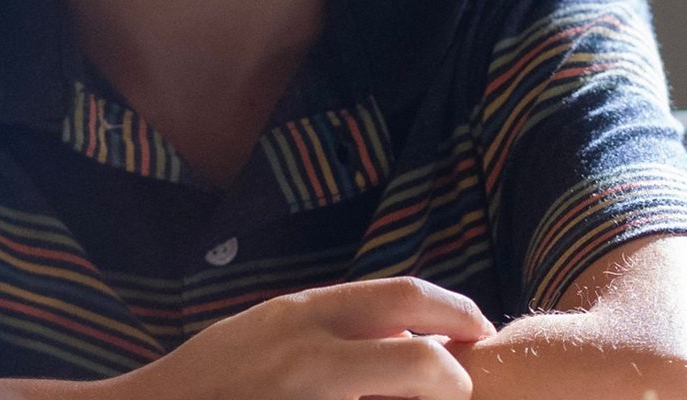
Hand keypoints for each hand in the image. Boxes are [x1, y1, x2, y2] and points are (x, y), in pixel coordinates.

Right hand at [96, 276, 497, 399]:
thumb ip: (329, 330)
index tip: (478, 328)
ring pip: (403, 396)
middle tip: (464, 386)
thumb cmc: (208, 384)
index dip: (455, 310)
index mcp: (301, 315)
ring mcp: (307, 399)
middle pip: (422, 359)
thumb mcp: (267, 334)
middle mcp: (308, 356)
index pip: (402, 297)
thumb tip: (403, 338)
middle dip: (456, 376)